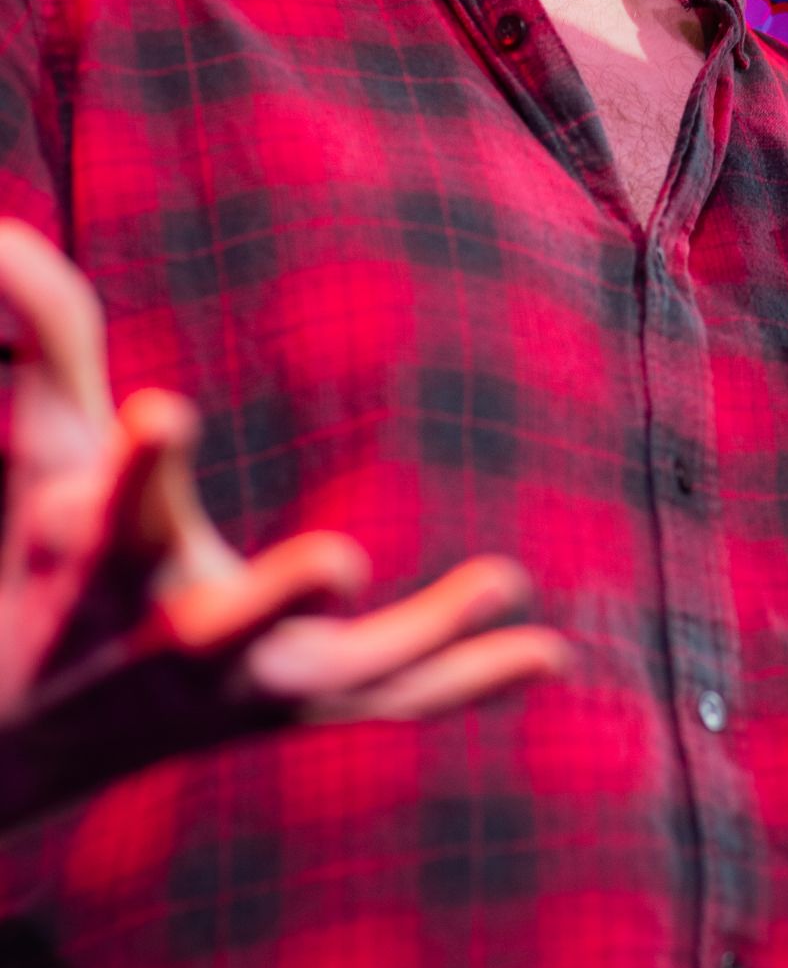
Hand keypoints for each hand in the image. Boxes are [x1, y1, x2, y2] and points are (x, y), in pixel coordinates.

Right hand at [0, 219, 569, 828]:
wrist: (17, 736)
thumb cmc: (35, 550)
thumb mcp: (39, 443)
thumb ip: (47, 336)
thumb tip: (8, 231)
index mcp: (103, 558)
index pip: (120, 504)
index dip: (143, 460)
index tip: (164, 410)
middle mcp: (172, 638)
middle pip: (229, 625)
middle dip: (279, 596)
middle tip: (341, 560)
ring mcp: (242, 686)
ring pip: (339, 674)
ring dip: (422, 639)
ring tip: (504, 580)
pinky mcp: (297, 705)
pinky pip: (391, 700)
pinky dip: (465, 678)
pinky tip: (552, 652)